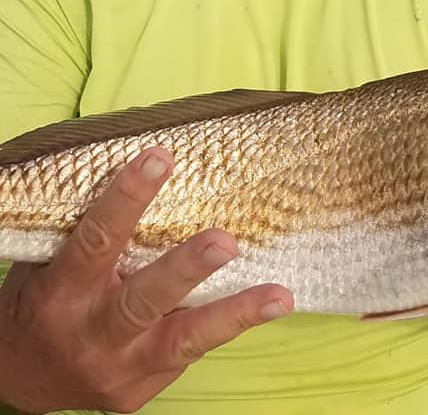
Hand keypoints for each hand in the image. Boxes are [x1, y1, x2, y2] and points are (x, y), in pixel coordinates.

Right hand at [0, 148, 292, 412]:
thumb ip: (94, 232)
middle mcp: (88, 334)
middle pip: (141, 301)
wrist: (19, 374)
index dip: (126, 200)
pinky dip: (225, 326)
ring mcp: (116, 369)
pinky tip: (265, 305)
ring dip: (235, 316)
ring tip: (280, 297)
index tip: (160, 158)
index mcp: (60, 292)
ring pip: (181, 341)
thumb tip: (153, 170)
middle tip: (226, 241)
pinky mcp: (138, 393)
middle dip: (185, 271)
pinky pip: (187, 354)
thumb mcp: (52, 261)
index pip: (95, 241)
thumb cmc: (45, 296)